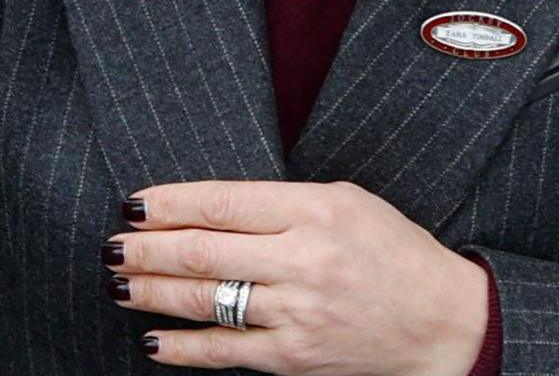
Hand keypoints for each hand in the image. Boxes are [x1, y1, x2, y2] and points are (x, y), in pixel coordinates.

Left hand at [99, 179, 487, 375]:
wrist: (448, 322)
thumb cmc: (392, 251)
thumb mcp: (343, 201)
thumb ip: (277, 202)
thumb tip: (202, 208)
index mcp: (314, 209)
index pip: (219, 202)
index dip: (166, 204)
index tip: (133, 206)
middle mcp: (303, 259)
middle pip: (201, 251)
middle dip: (145, 249)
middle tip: (110, 245)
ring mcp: (298, 312)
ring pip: (205, 300)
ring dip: (150, 292)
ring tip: (118, 283)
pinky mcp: (297, 357)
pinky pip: (225, 352)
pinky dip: (183, 347)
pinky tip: (154, 340)